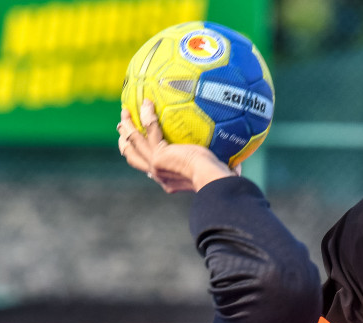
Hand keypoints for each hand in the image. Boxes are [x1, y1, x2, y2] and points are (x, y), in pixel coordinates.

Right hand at [118, 100, 236, 192]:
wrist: (214, 181)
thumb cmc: (221, 180)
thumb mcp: (218, 173)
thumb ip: (224, 166)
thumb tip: (240, 164)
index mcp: (168, 179)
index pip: (149, 167)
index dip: (142, 155)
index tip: (141, 143)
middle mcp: (158, 174)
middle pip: (132, 156)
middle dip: (126, 141)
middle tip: (123, 127)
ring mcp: (156, 165)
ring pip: (133, 143)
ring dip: (127, 127)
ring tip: (125, 112)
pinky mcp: (159, 155)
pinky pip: (149, 129)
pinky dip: (147, 115)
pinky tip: (147, 102)